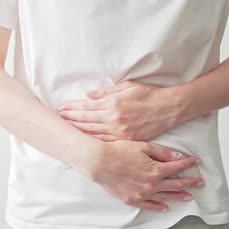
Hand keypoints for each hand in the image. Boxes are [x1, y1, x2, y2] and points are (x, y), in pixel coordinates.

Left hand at [57, 80, 184, 140]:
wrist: (169, 108)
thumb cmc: (149, 94)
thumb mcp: (127, 87)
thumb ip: (106, 92)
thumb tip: (88, 95)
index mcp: (113, 104)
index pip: (87, 106)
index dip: (73, 108)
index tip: (62, 108)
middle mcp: (114, 119)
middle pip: (86, 120)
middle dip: (71, 120)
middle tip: (58, 120)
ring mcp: (120, 132)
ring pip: (93, 133)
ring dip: (78, 131)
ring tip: (66, 130)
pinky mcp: (127, 140)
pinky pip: (106, 142)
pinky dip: (93, 141)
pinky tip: (84, 141)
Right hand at [81, 140, 204, 211]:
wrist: (98, 162)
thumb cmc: (118, 151)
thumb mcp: (142, 147)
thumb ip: (161, 153)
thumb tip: (178, 157)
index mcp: (156, 170)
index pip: (178, 167)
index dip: (189, 163)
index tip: (197, 161)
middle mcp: (152, 184)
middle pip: (176, 184)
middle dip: (190, 182)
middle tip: (200, 182)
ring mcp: (142, 194)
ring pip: (165, 196)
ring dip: (179, 196)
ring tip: (189, 197)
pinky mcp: (131, 199)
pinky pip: (149, 205)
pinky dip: (159, 206)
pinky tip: (166, 207)